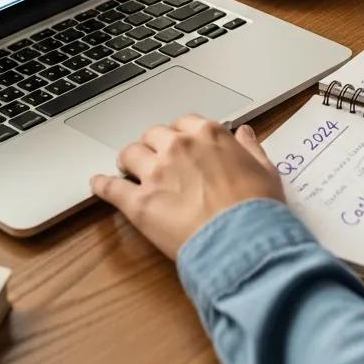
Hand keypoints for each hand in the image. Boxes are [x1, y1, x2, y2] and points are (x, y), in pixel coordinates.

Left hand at [90, 116, 283, 259]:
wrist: (243, 241)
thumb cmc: (258, 207)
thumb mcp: (265, 170)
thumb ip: (251, 148)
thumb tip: (245, 133)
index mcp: (209, 134)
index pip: (184, 123)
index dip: (181, 135)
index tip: (183, 146)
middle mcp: (179, 147)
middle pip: (154, 135)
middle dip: (154, 145)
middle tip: (157, 159)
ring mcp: (156, 173)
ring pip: (130, 154)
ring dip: (130, 160)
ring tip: (130, 170)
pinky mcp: (139, 202)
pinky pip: (111, 187)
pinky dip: (102, 185)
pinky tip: (97, 184)